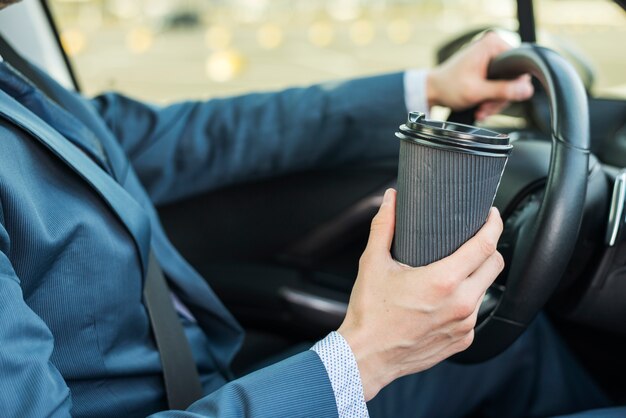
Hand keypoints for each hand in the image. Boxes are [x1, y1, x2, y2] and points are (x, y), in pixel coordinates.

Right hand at [338, 189, 503, 400]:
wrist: (367, 356)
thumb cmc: (370, 312)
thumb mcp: (373, 263)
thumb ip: (384, 226)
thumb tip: (391, 199)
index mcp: (443, 281)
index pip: (485, 245)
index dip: (493, 224)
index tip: (491, 214)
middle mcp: (461, 304)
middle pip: (495, 264)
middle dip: (489, 246)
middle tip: (474, 238)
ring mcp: (465, 324)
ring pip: (485, 289)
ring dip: (477, 274)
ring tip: (457, 267)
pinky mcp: (462, 340)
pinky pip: (475, 312)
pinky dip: (466, 299)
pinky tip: (447, 296)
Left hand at [426, 31, 533, 120]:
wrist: (432, 91)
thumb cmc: (448, 87)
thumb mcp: (477, 91)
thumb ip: (503, 90)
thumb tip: (527, 90)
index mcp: (492, 45)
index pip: (519, 66)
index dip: (513, 87)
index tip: (500, 100)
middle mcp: (493, 48)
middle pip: (513, 78)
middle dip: (499, 98)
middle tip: (485, 108)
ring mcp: (490, 58)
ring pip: (506, 85)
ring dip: (494, 102)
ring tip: (481, 110)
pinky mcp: (487, 69)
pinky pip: (498, 86)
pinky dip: (490, 99)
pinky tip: (480, 107)